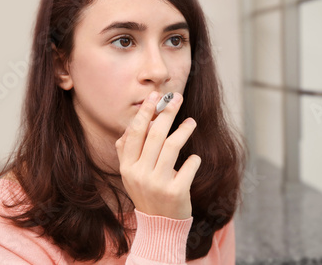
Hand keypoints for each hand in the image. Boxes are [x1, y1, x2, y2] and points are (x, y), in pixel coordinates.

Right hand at [115, 91, 200, 219]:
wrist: (160, 227)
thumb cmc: (147, 193)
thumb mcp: (131, 174)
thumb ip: (128, 150)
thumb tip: (132, 124)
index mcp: (127, 167)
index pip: (135, 132)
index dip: (146, 111)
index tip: (155, 95)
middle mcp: (139, 174)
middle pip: (155, 134)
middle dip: (167, 112)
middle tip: (177, 97)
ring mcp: (157, 183)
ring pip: (172, 146)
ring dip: (183, 129)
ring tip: (191, 122)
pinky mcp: (176, 192)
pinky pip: (189, 165)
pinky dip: (194, 159)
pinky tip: (194, 158)